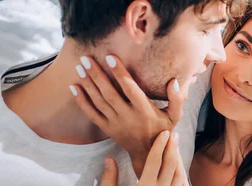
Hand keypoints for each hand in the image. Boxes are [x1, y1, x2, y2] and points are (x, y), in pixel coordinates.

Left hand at [71, 55, 187, 176]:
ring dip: (88, 84)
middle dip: (97, 75)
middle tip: (86, 58)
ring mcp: (115, 123)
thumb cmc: (163, 130)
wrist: (148, 153)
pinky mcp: (107, 128)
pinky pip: (91, 114)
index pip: (130, 89)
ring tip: (80, 67)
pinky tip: (74, 87)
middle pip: (109, 93)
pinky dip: (81, 101)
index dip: (120, 73)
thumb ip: (177, 99)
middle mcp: (128, 116)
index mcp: (144, 110)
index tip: (110, 57)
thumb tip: (174, 81)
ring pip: (99, 101)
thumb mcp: (175, 116)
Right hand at [100, 131, 187, 185]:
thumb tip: (109, 159)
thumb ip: (109, 179)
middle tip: (174, 135)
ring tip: (176, 149)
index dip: (160, 145)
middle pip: (171, 165)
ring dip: (179, 160)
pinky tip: (180, 170)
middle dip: (173, 148)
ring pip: (179, 175)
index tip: (165, 132)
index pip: (154, 161)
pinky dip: (182, 177)